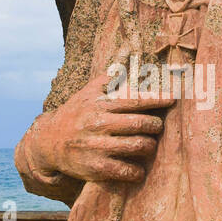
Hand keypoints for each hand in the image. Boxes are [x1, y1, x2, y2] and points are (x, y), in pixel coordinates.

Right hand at [24, 70, 176, 185]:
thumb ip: (111, 74)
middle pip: (140, 124)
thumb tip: (128, 49)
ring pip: (137, 147)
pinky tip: (139, 168)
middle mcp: (99, 124)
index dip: (157, 99)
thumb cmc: (77, 113)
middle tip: (158, 126)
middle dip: (156, 125)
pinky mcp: (95, 168)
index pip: (134, 99)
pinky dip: (137, 171)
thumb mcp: (89, 91)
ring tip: (149, 144)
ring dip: (149, 146)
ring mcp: (97, 147)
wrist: (49, 141)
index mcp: (100, 104)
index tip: (173, 99)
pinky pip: (126, 171)